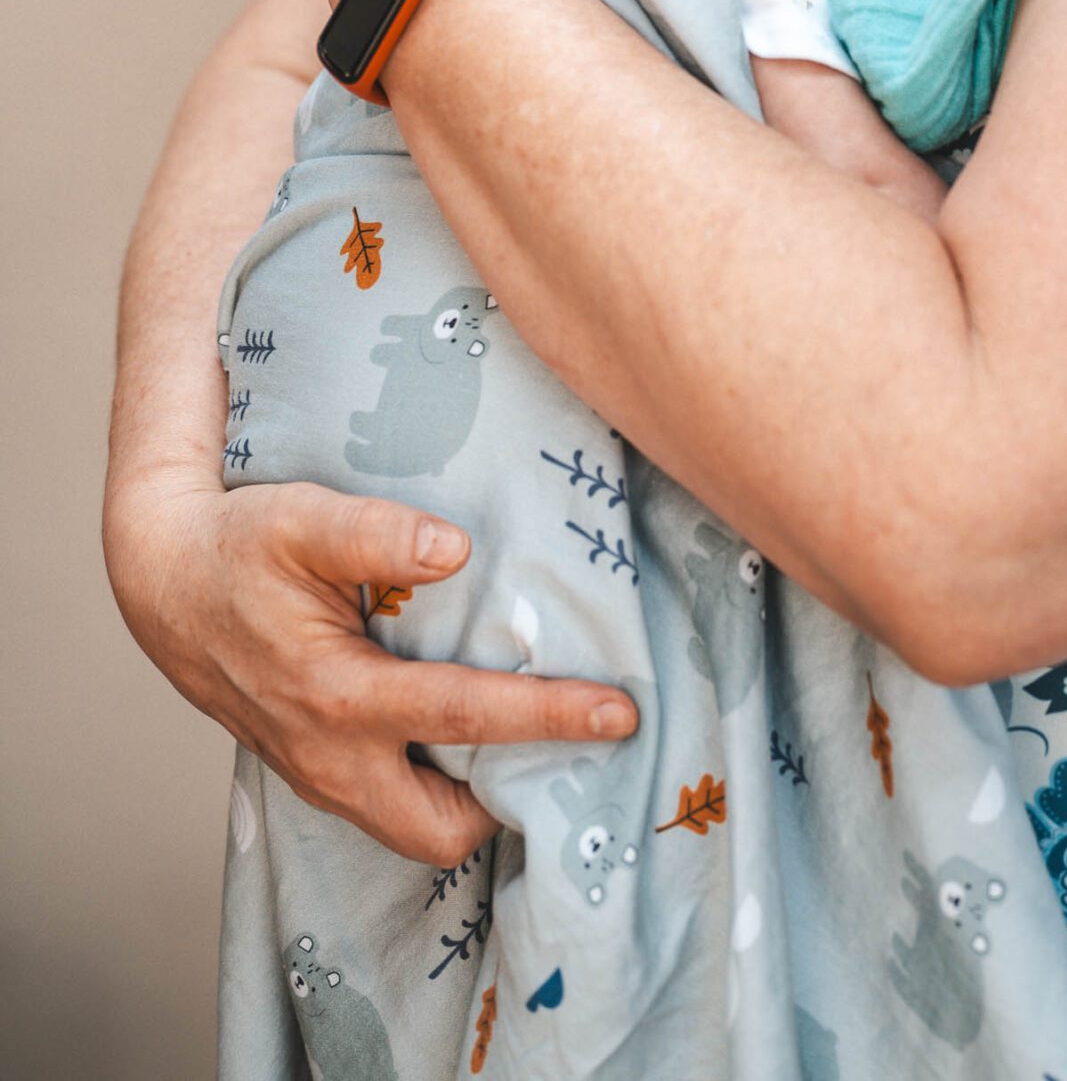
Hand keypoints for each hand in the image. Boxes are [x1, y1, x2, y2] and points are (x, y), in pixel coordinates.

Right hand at [104, 469, 635, 866]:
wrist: (166, 582)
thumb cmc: (240, 546)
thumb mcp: (302, 519)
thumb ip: (378, 532)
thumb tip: (457, 547)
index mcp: (339, 695)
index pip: (467, 716)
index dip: (550, 716)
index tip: (618, 712)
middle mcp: (331, 757)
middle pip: (442, 830)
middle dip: (513, 805)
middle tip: (576, 748)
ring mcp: (319, 774)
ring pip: (414, 829)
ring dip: (473, 800)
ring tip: (539, 745)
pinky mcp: (316, 769)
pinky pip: (389, 806)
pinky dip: (437, 787)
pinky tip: (473, 738)